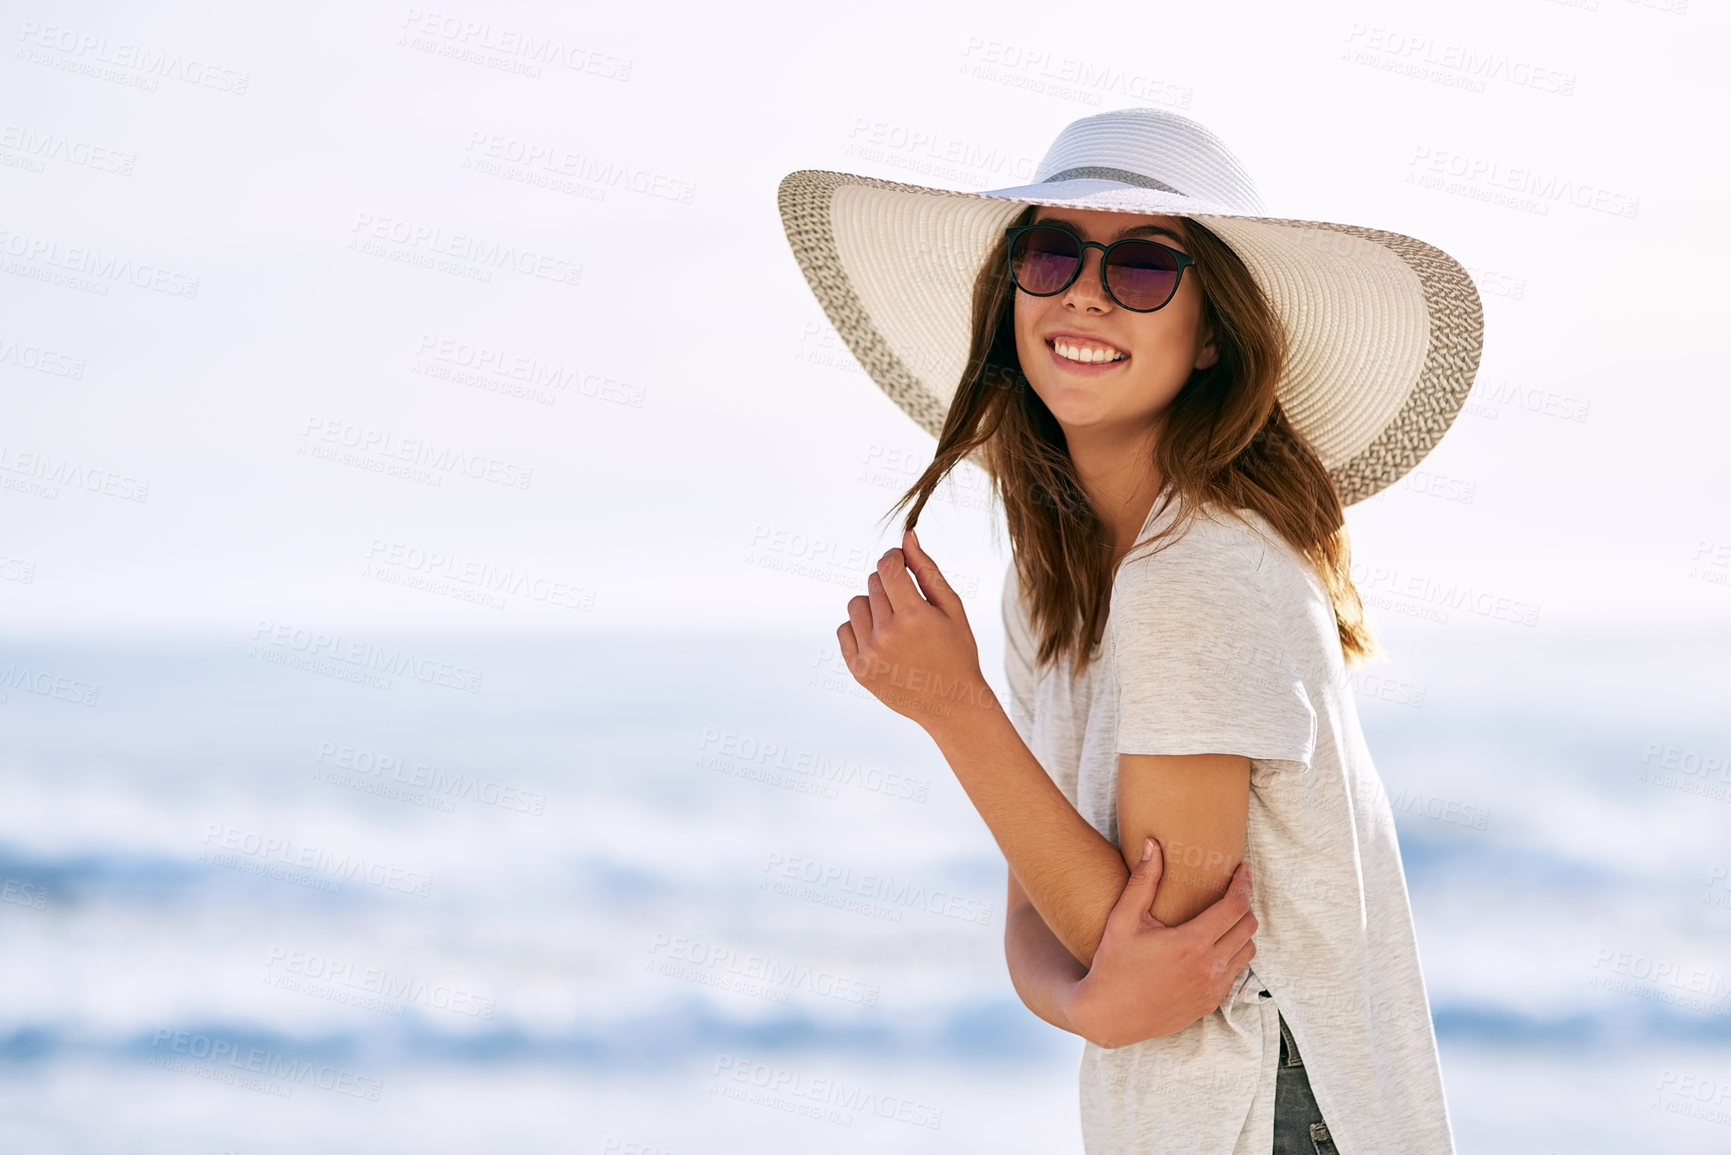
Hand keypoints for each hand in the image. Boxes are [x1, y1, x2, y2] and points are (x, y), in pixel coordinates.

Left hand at [837, 528, 996, 730]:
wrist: (952, 703)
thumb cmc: (957, 650)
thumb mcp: (951, 607)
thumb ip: (927, 569)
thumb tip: (906, 536)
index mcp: (914, 615)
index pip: (887, 566)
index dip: (894, 558)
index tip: (902, 563)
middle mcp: (887, 634)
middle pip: (873, 583)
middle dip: (890, 585)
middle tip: (910, 606)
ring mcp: (869, 654)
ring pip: (856, 604)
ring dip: (873, 606)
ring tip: (896, 624)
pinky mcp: (858, 669)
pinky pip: (845, 629)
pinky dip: (860, 628)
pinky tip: (882, 640)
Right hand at [1062, 837, 1257, 1049]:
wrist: (1109, 1016)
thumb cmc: (1113, 964)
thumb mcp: (1123, 919)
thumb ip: (1142, 880)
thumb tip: (1153, 844)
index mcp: (1191, 943)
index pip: (1235, 907)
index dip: (1243, 884)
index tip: (1242, 870)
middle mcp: (1208, 968)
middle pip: (1248, 927)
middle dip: (1244, 905)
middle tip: (1232, 891)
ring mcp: (1212, 989)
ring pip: (1247, 952)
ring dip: (1241, 933)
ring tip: (1224, 919)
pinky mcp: (1209, 1004)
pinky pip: (1235, 975)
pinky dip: (1231, 957)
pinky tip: (1213, 947)